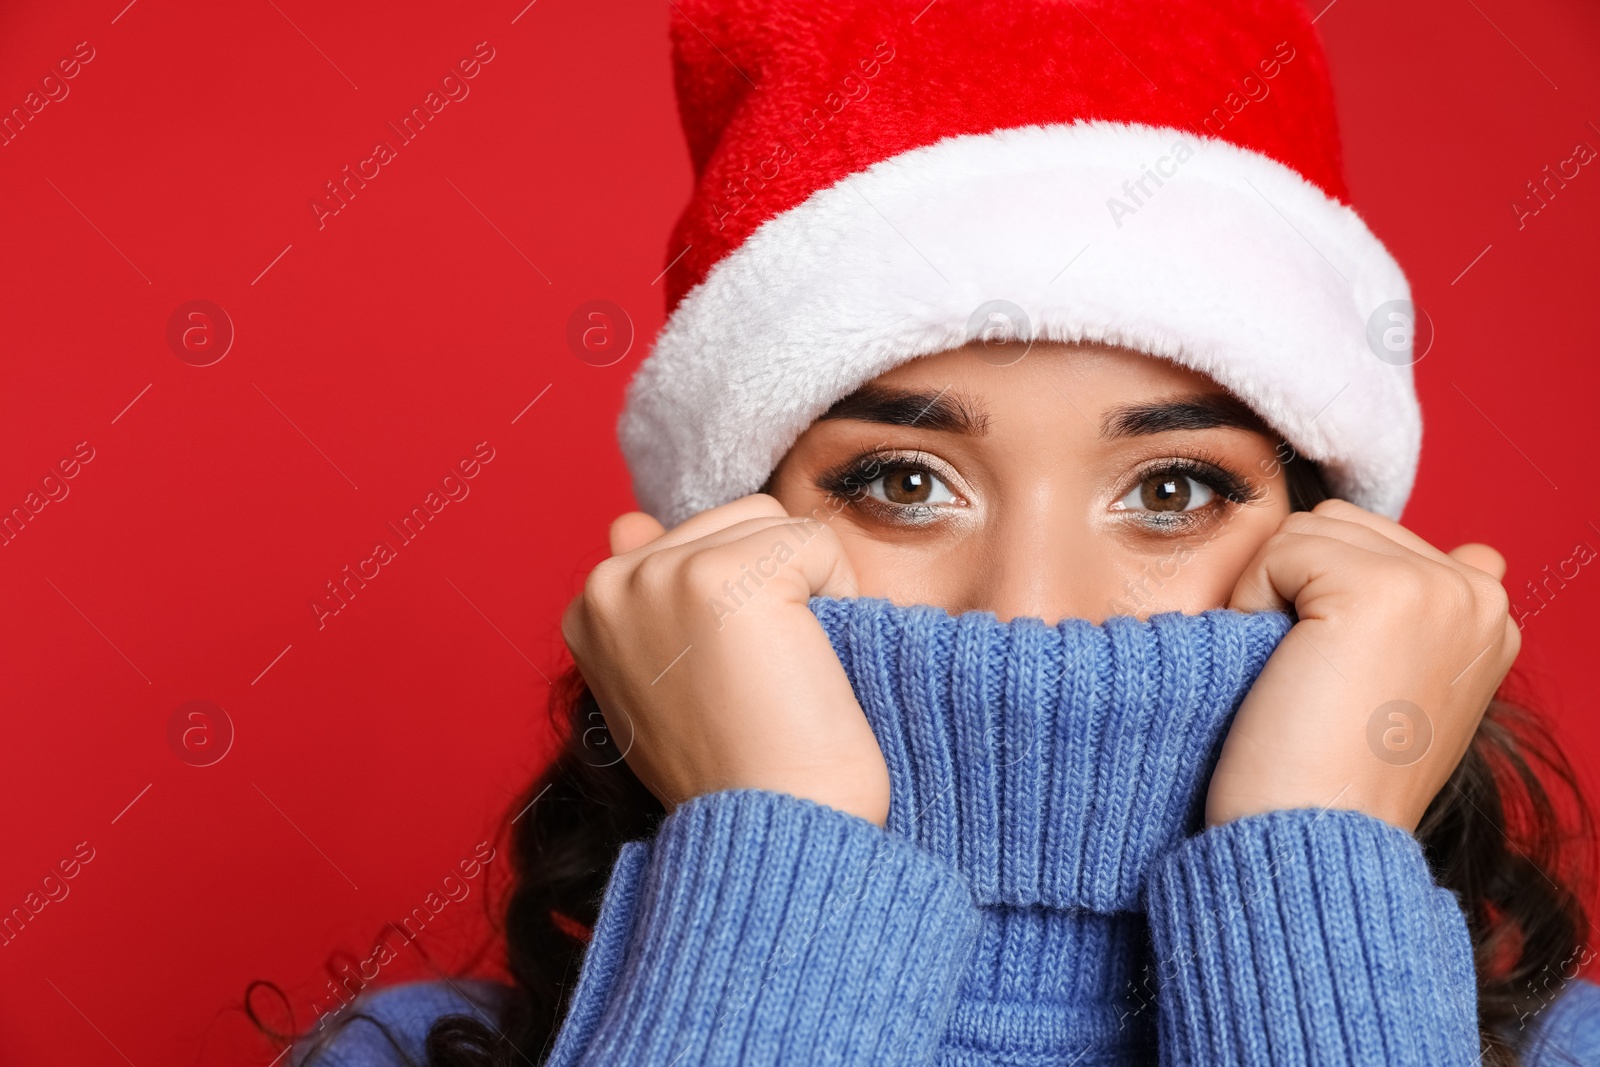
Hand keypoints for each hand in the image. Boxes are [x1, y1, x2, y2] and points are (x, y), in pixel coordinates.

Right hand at [560, 494, 890, 825]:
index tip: (732, 683)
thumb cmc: (740, 773)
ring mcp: (660, 576)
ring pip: (776, 522)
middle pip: (737, 520)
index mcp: (590, 609)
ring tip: (782, 673)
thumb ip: (651, 599)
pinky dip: (842, 597)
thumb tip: (629, 521)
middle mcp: (609, 584)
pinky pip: (818, 542)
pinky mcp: (721, 579)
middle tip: (763, 684)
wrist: (776, 837)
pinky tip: (807, 667)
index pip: (698, 541)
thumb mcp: (670, 683)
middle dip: (775, 587)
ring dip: (807, 588)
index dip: (743, 606)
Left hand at [1207, 497, 1519, 832]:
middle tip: (1312, 682)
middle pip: (1339, 525)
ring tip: (1298, 677)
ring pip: (1308, 529)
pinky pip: (1279, 549)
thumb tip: (1482, 551)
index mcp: (1488, 614)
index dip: (1326, 598)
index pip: (1374, 541)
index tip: (1338, 682)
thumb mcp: (1403, 688)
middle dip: (1297, 589)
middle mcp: (1478, 593)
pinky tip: (1281, 672)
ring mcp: (1437, 586)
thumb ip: (1430, 616)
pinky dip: (1251, 602)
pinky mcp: (1382, 589)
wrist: (1310, 839)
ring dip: (1272, 594)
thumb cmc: (1329, 776)